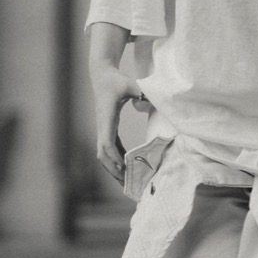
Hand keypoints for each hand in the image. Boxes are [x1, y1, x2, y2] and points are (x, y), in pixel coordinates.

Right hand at [88, 23, 145, 183]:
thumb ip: (142, 92)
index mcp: (107, 118)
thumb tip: (155, 99)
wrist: (102, 74)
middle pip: (103, 154)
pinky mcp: (107, 128)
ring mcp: (103, 128)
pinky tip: (127, 166)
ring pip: (104, 154)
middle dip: (113, 169)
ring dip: (113, 168)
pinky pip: (110, 147)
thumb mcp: (130, 84)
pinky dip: (117, 158)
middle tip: (127, 183)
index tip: (123, 167)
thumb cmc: (116, 79)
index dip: (113, 156)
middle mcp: (103, 126)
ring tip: (127, 181)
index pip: (107, 142)